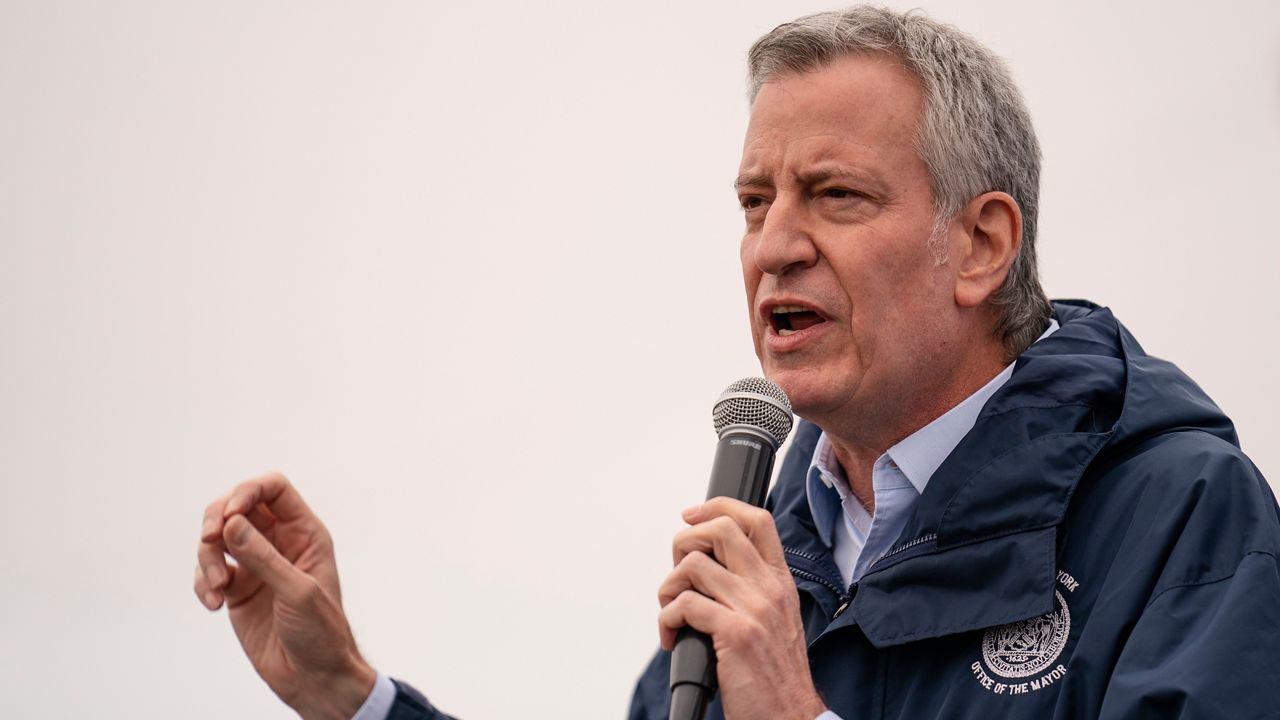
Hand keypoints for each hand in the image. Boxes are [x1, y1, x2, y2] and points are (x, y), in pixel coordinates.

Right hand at [194, 472, 375, 719]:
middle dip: (216, 519)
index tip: (230, 515)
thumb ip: (262, 556)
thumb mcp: (296, 591)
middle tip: (209, 540)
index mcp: (304, 533)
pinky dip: (203, 583)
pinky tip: (214, 604)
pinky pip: (209, 571)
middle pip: (237, 506)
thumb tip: (230, 522)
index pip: (273, 489)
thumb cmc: (320, 632)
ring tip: (217, 588)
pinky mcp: (237, 588)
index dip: (247, 491)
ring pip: (217, 538)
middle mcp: (278, 542)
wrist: (313, 676)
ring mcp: (256, 564)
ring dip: (207, 558)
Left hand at [658, 497, 826, 719]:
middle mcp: (769, 588)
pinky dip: (666, 620)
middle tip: (679, 574)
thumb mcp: (776, 620)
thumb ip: (752, 589)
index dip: (718, 506)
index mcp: (780, 581)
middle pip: (721, 529)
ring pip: (693, 565)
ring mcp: (754, 609)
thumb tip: (708, 566)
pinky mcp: (736, 634)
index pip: (756, 519)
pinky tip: (671, 638)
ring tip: (672, 613)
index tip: (691, 517)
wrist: (791, 717)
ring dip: (669, 588)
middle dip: (685, 542)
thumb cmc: (775, 673)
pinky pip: (684, 605)